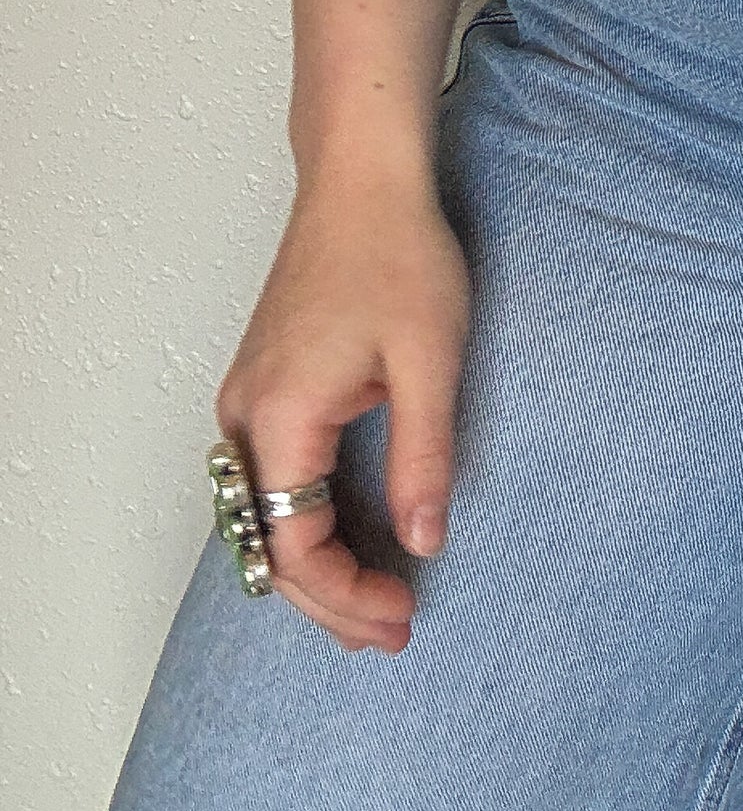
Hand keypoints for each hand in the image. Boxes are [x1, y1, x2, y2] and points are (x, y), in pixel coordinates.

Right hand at [214, 156, 470, 650]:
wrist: (362, 179)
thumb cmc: (398, 253)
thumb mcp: (430, 360)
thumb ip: (424, 457)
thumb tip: (424, 541)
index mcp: (282, 416)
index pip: (294, 545)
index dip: (348, 593)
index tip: (403, 611)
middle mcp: (245, 415)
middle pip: (265, 544)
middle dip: (328, 599)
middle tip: (392, 631)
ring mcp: (247, 397)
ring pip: (259, 516)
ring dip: (310, 567)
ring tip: (372, 604)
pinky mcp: (263, 382)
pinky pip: (266, 479)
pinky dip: (299, 523)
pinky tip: (345, 539)